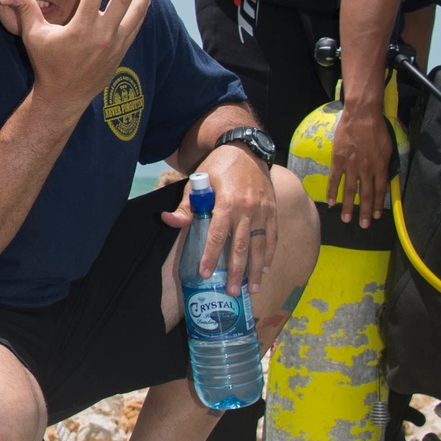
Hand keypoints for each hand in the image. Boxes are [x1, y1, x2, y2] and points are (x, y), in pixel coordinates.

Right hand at [0, 0, 152, 113]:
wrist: (64, 97)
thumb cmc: (47, 65)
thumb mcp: (33, 37)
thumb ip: (25, 11)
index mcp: (81, 29)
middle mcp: (103, 35)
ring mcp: (116, 45)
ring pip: (136, 11)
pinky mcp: (121, 52)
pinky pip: (136, 26)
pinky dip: (142, 9)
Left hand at [163, 147, 277, 294]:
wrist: (245, 149)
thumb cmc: (217, 168)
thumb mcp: (197, 182)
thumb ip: (186, 206)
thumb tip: (168, 220)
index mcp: (227, 202)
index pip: (217, 235)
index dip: (211, 256)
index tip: (205, 274)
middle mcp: (247, 208)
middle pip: (241, 245)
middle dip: (237, 271)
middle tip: (232, 292)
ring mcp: (263, 210)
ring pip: (260, 244)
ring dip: (256, 269)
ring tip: (252, 289)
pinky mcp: (272, 209)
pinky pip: (272, 235)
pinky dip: (269, 254)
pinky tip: (265, 270)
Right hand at [327, 107, 392, 227]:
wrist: (361, 115)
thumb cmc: (377, 128)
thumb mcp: (388, 147)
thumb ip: (385, 165)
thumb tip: (383, 180)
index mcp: (380, 166)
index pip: (379, 190)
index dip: (377, 204)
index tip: (376, 216)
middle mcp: (366, 169)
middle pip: (365, 194)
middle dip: (364, 212)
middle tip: (363, 226)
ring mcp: (351, 166)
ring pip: (350, 190)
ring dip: (348, 207)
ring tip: (347, 219)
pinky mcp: (338, 161)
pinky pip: (335, 179)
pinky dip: (333, 192)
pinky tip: (331, 203)